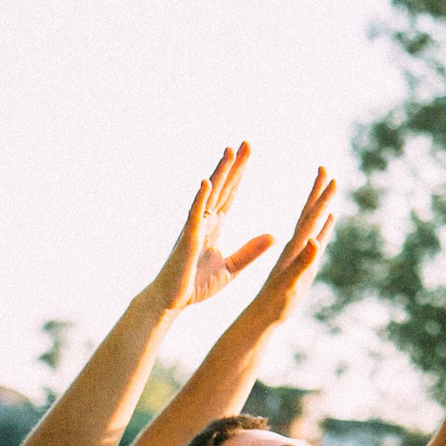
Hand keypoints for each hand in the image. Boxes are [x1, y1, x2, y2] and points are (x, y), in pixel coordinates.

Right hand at [149, 144, 274, 313]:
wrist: (172, 302)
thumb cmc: (196, 285)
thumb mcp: (231, 268)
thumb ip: (250, 251)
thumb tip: (274, 236)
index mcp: (214, 226)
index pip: (230, 194)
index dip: (240, 175)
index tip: (249, 155)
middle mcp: (204, 221)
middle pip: (223, 187)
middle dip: (234, 165)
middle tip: (246, 143)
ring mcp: (194, 227)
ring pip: (210, 194)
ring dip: (220, 173)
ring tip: (230, 151)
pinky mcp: (187, 238)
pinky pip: (194, 214)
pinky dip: (200, 198)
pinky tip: (207, 182)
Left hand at [251, 165, 336, 311]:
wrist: (263, 318)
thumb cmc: (276, 303)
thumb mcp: (290, 283)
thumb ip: (304, 262)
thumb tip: (314, 239)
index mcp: (293, 248)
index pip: (308, 216)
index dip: (319, 196)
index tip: (328, 175)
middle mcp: (297, 248)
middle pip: (310, 214)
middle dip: (319, 193)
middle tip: (327, 170)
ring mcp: (301, 255)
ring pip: (312, 225)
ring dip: (322, 206)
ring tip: (330, 190)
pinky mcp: (303, 264)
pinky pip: (316, 241)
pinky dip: (324, 228)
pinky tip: (330, 219)